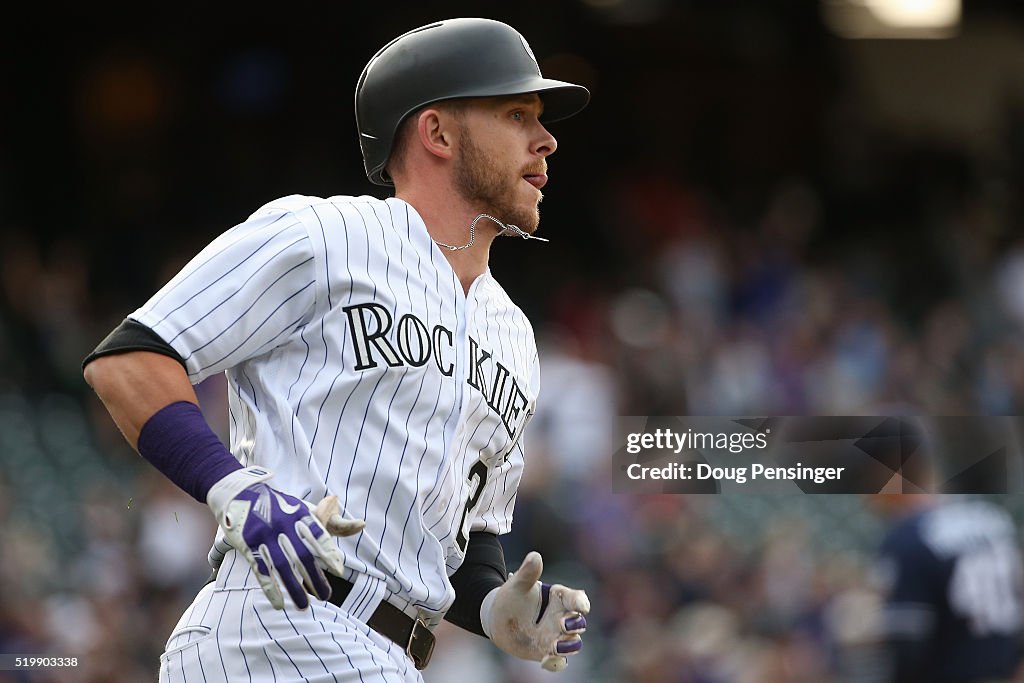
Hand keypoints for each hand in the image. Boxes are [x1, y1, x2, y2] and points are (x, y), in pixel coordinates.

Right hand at [207, 466, 364, 608]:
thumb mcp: (305, 508)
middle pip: (302, 555)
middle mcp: (283, 524)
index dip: (328, 553)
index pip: (318, 534)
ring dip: (294, 588)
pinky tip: (279, 604)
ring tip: (304, 606)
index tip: (339, 570)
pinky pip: (261, 570)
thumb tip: (362, 525)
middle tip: (326, 596)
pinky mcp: (248, 544)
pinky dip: (271, 588)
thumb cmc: (281, 506)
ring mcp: (265, 534)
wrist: (240, 493)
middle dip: (315, 578)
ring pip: (283, 566)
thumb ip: (333, 520)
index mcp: (300, 513)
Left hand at [480, 551, 589, 671]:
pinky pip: (558, 661)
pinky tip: (546, 661)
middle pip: (577, 623)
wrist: (499, 618)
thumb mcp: (518, 584)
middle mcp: (562, 617)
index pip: (576, 599)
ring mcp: (556, 636)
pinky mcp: (547, 651)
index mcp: (560, 598)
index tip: (581, 606)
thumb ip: (528, 573)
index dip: (581, 602)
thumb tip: (535, 556)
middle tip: (564, 624)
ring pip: (571, 643)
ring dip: (569, 645)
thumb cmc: (512, 597)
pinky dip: (556, 663)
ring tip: (558, 645)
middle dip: (574, 625)